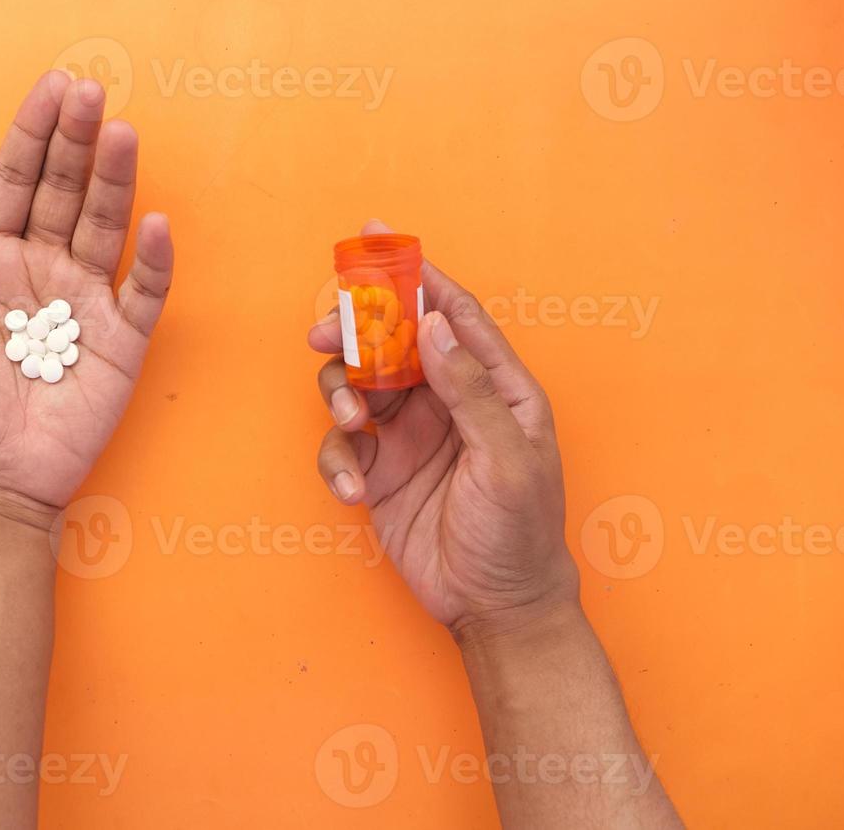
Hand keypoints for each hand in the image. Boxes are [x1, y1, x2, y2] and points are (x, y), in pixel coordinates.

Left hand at [0, 72, 174, 527]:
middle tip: (90, 91)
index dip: (32, 134)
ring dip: (115, 180)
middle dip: (76, 140)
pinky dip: (152, 259)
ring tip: (121, 133)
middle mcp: (40, 268)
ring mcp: (84, 301)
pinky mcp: (121, 341)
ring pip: (104, 226)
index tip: (52, 87)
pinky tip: (154, 223)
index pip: (14, 181)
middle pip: (63, 190)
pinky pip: (143, 292)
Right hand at [309, 221, 578, 634]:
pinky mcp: (381, 471)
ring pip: (357, 385)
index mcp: (495, 387)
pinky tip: (354, 490)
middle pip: (390, 342)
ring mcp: (411, 435)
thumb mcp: (505, 458)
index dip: (415, 275)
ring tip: (350, 420)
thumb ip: (468, 389)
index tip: (376, 237)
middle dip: (353, 331)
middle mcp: (448, 401)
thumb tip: (432, 325)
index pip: (452, 315)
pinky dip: (338, 460)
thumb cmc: (520, 532)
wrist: (494, 607)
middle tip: (322, 334)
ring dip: (341, 392)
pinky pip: (343, 445)